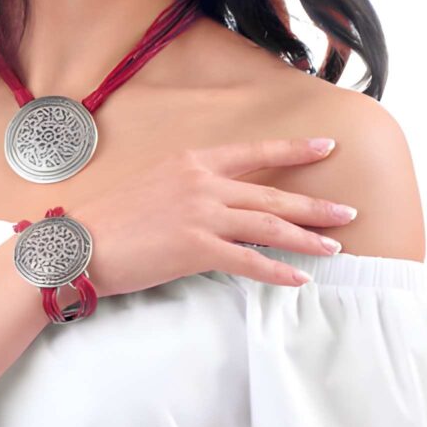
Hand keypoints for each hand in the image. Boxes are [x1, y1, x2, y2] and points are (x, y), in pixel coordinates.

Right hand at [74, 137, 355, 296]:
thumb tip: (214, 202)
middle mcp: (201, 182)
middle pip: (271, 194)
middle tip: (347, 211)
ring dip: (306, 238)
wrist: (78, 243)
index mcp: (190, 162)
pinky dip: (277, 272)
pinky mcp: (196, 248)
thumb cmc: (107, 218)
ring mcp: (201, 214)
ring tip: (334, 247)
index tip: (326, 147)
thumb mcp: (150, 185)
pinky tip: (298, 279)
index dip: (293, 150)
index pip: (253, 154)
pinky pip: (249, 261)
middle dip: (314, 204)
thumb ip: (186, 187)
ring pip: (268, 226)